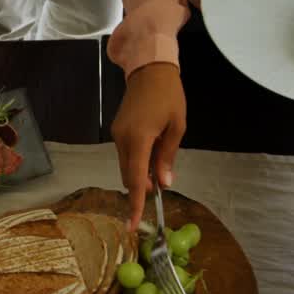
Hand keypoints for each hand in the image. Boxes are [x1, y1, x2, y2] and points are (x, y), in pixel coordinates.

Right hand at [111, 62, 185, 230]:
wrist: (149, 69)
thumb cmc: (169, 95)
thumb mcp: (177, 127)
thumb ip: (167, 156)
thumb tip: (164, 183)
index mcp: (138, 139)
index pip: (135, 179)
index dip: (136, 203)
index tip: (133, 224)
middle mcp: (122, 140)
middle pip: (129, 176)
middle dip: (142, 187)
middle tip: (161, 186)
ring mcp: (117, 135)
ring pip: (126, 166)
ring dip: (140, 173)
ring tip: (159, 165)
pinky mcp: (117, 130)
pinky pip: (125, 154)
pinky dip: (137, 162)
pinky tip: (151, 155)